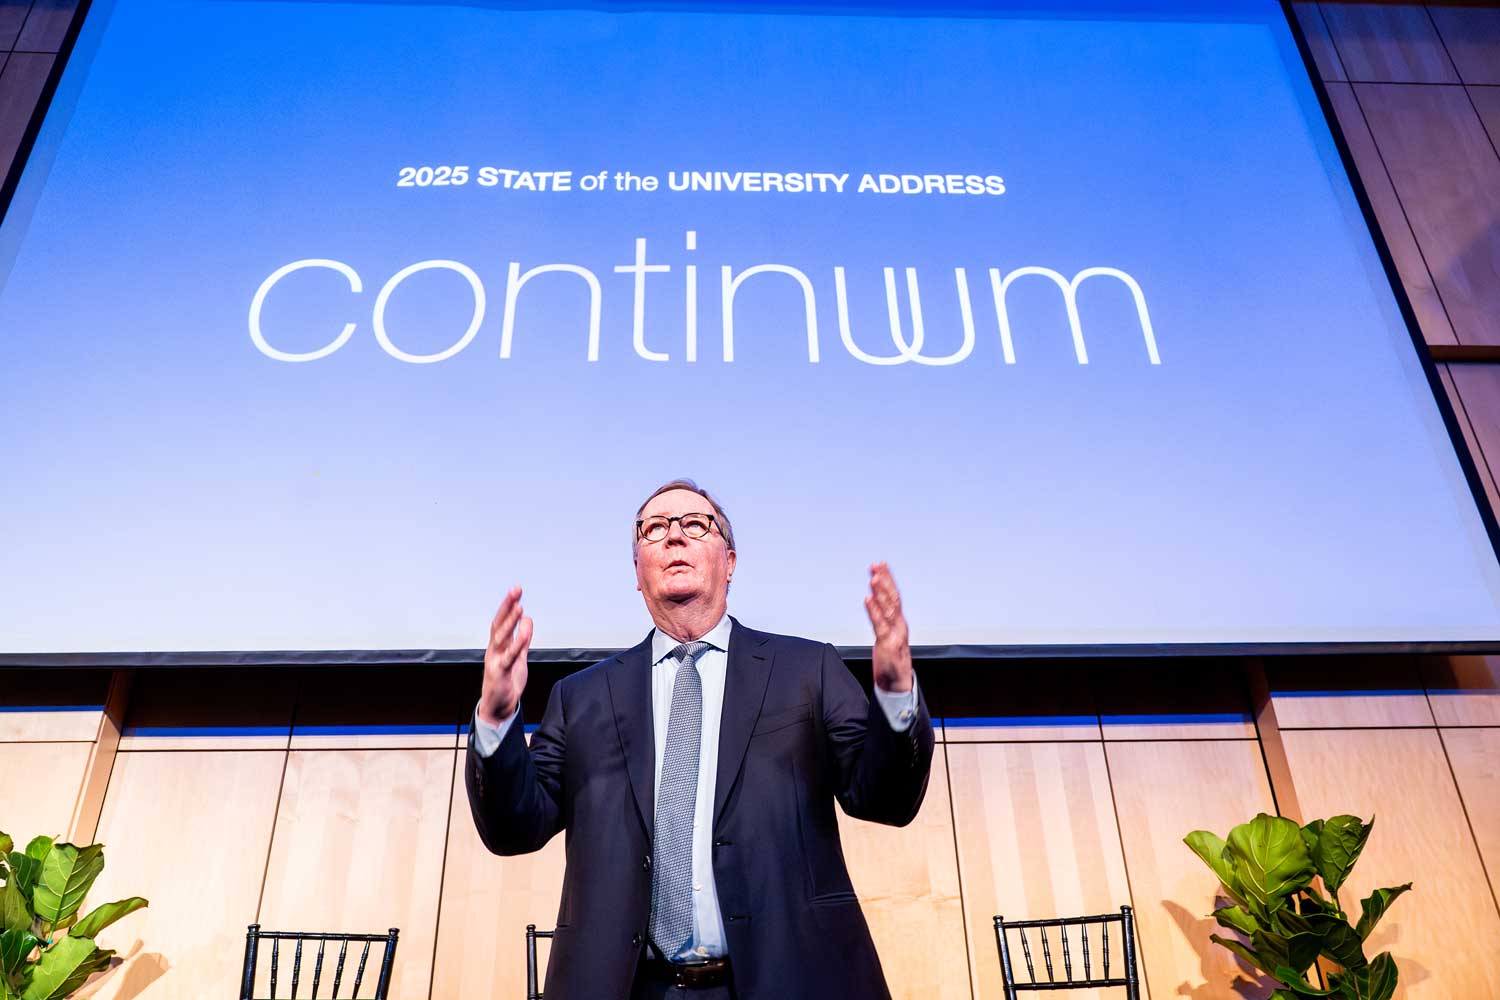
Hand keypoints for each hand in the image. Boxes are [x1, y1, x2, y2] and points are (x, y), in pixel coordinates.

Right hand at [480, 586, 532, 726]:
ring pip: (501, 638)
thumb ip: (522, 640)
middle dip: (507, 607)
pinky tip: (525, 632)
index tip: (516, 591)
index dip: (508, 605)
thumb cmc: (506, 682)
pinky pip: (509, 656)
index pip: (501, 621)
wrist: (498, 708)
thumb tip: (527, 620)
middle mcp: (494, 650)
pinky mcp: (500, 673)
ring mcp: (495, 661)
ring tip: (519, 608)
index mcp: (498, 646)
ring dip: (510, 622)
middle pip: (499, 624)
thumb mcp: (518, 657)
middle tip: (515, 590)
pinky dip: (517, 644)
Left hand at [864, 562, 912, 693]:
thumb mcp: (887, 638)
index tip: (880, 565)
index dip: (888, 580)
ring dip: (881, 591)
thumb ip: (883, 623)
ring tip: (874, 577)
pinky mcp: (888, 645)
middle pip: (893, 598)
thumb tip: (876, 608)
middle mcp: (900, 625)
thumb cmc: (891, 662)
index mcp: (899, 622)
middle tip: (877, 565)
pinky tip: (868, 598)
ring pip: (889, 608)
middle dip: (885, 580)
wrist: (897, 686)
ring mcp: (895, 635)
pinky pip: (880, 624)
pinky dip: (874, 610)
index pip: (894, 596)